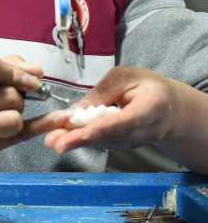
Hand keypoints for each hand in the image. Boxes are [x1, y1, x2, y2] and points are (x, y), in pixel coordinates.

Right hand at [0, 54, 48, 165]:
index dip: (15, 70)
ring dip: (16, 114)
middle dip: (16, 96)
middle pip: (8, 95)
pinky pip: (18, 136)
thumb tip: (37, 71)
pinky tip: (56, 120)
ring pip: (14, 118)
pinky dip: (40, 127)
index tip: (28, 78)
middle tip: (5, 100)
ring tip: (2, 115)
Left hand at [44, 66, 176, 154]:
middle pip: (112, 137)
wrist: (169, 109)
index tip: (84, 133)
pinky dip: (82, 142)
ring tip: (52, 141)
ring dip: (78, 143)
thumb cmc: (146, 86)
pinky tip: (62, 140)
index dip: (105, 128)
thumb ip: (103, 92)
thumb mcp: (126, 77)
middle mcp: (146, 129)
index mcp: (152, 106)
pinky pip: (102, 143)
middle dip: (82, 140)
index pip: (127, 120)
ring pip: (104, 143)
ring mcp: (135, 141)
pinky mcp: (124, 145)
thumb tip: (75, 111)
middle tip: (56, 143)